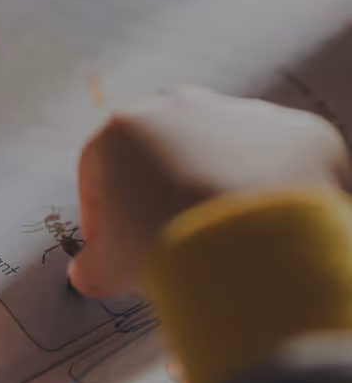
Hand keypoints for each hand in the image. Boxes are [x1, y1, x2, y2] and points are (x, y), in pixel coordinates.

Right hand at [69, 86, 350, 298]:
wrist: (249, 248)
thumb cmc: (164, 247)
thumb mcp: (107, 269)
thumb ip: (90, 268)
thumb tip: (89, 274)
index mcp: (123, 130)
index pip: (97, 169)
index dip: (99, 213)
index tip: (110, 245)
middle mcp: (180, 108)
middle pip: (159, 155)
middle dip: (158, 195)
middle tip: (164, 240)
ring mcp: (241, 114)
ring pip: (218, 153)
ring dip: (213, 187)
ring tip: (217, 239)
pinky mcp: (294, 132)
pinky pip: (273, 162)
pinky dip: (266, 191)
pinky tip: (260, 229)